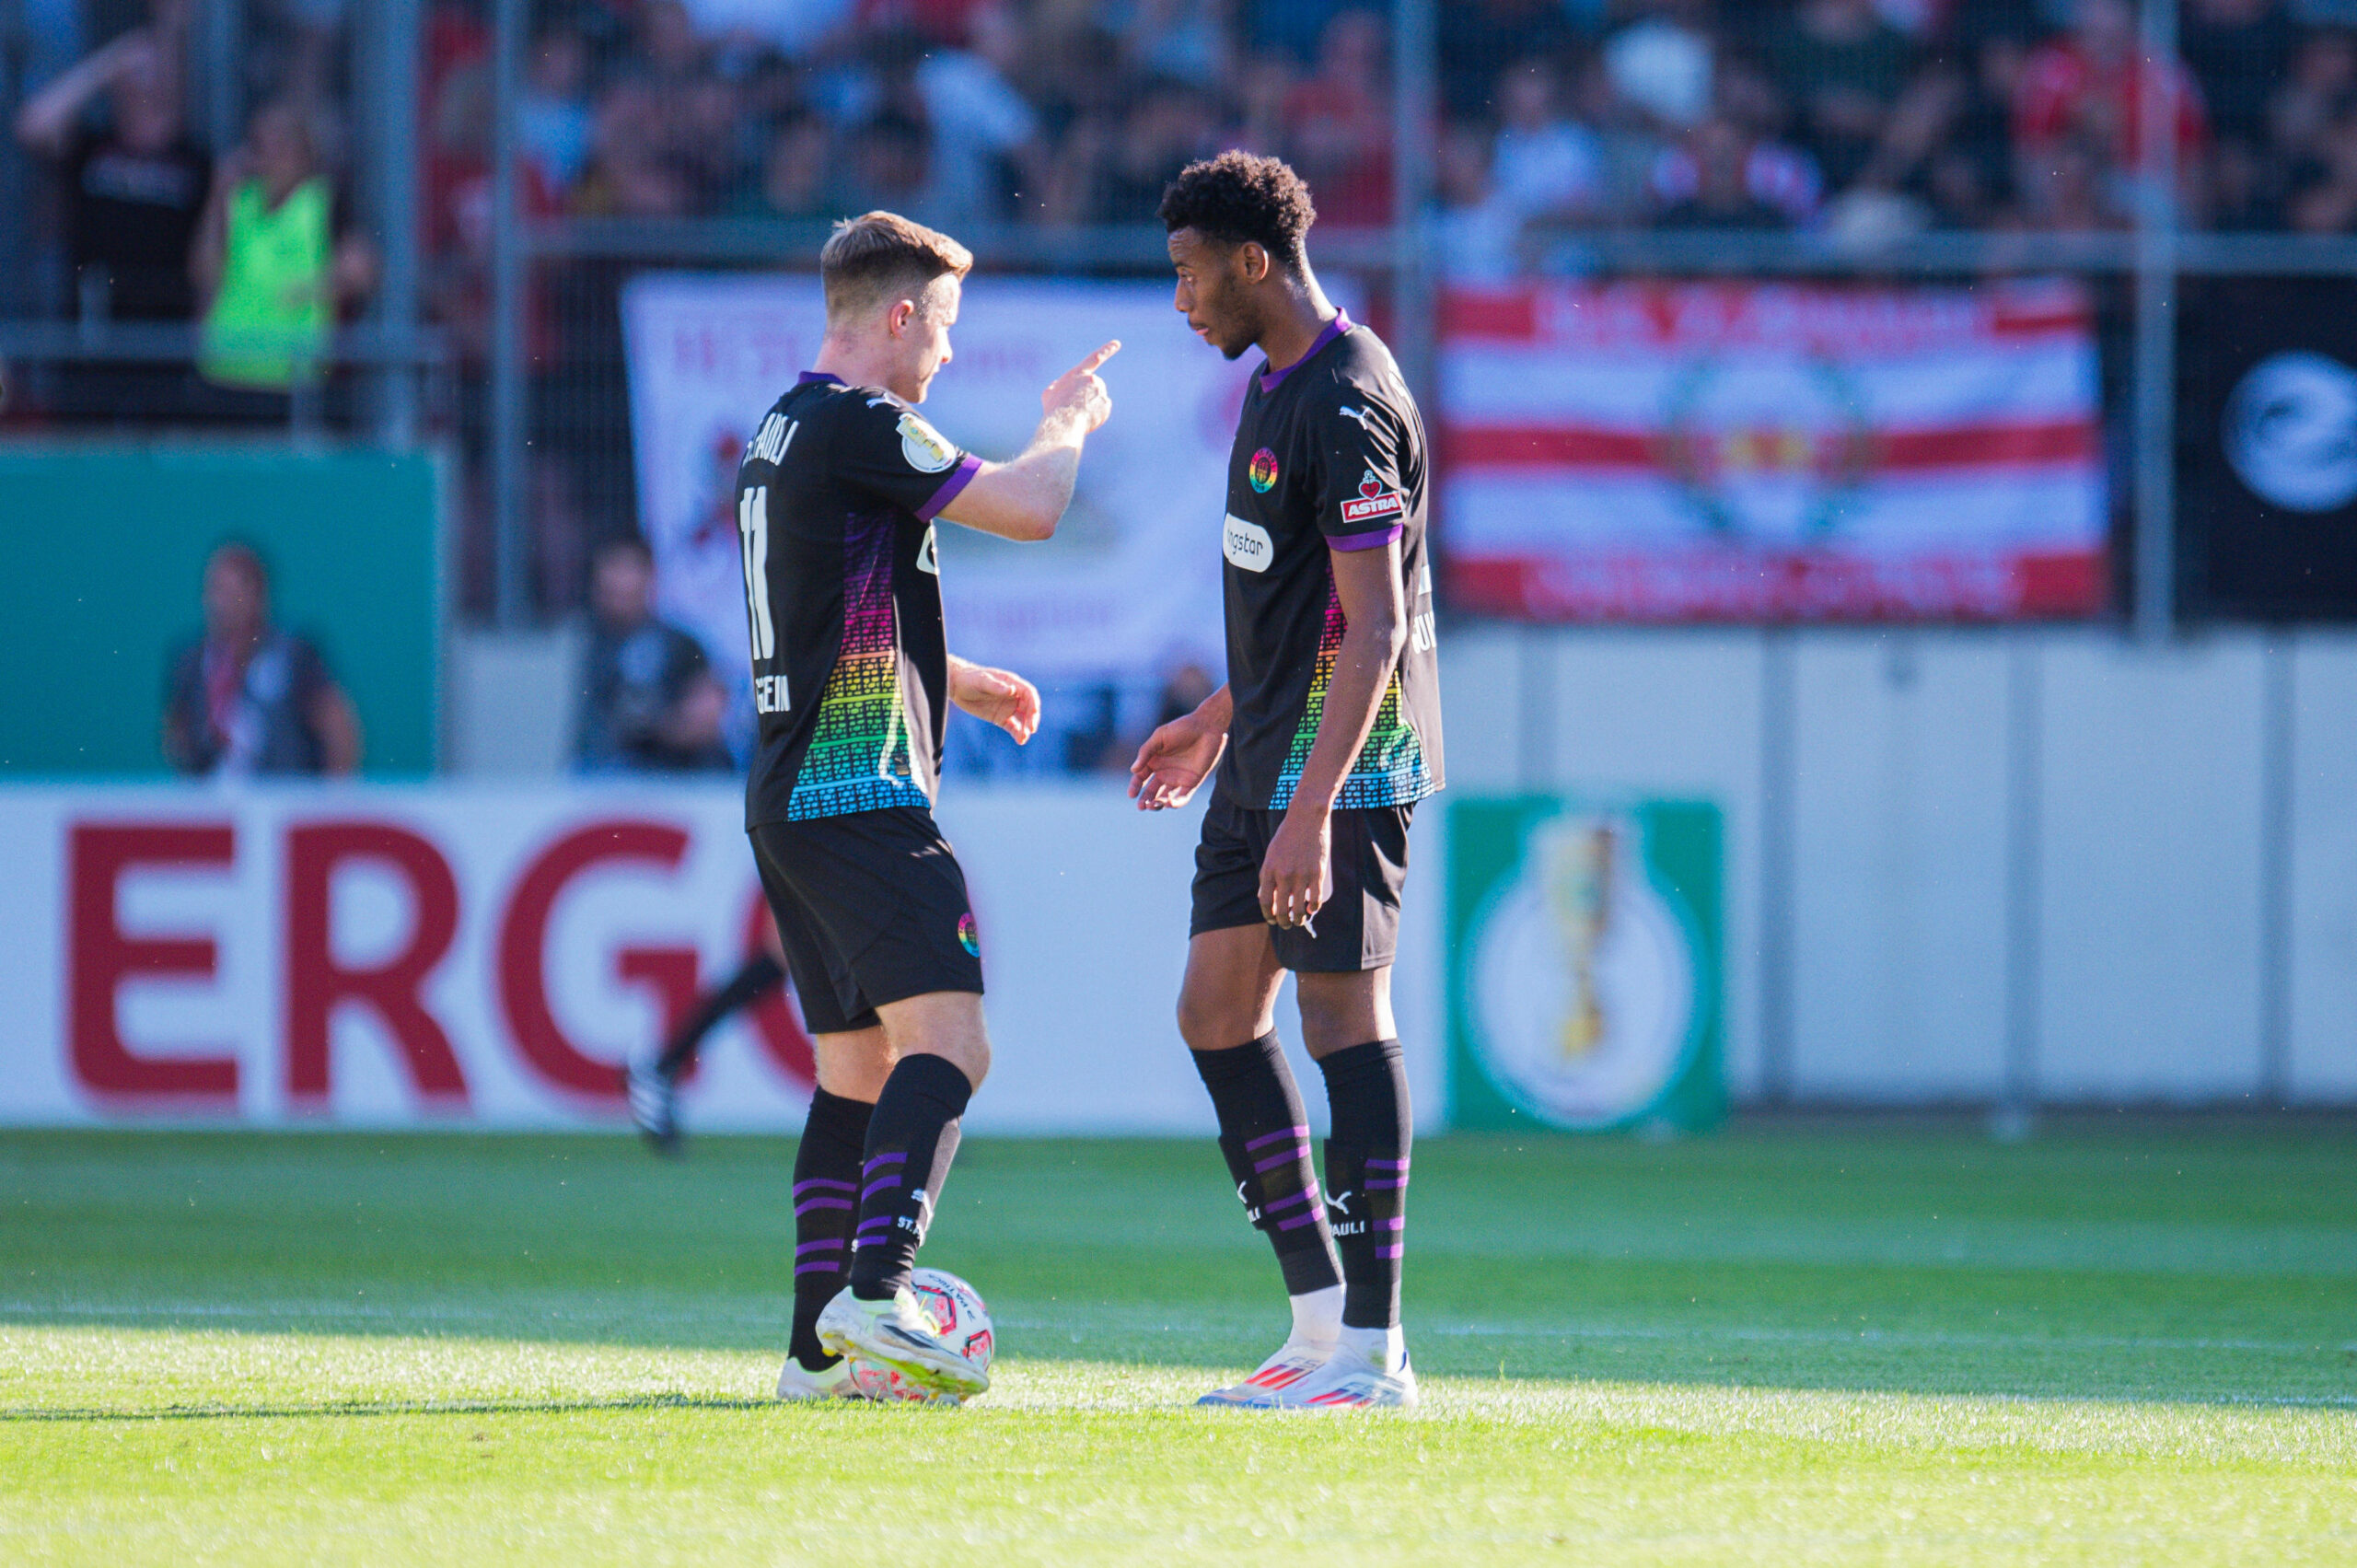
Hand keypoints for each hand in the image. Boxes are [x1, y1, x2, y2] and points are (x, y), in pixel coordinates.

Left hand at [950, 660, 1039, 743]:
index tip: (1034, 713)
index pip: (1029, 693)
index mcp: (1012, 683)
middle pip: (1029, 708)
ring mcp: (1007, 708)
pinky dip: (1017, 734)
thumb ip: (996, 686)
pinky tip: (1020, 741)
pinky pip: (1013, 727)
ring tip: (1023, 738)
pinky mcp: (1000, 718)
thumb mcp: (982, 681)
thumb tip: (1012, 690)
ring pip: (1022, 719)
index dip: (1034, 703)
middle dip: (1032, 719)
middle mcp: (1013, 696)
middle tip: (1031, 729)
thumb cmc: (970, 679)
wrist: (957, 687)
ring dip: (1026, 728)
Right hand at [1041, 340, 1118, 432]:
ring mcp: (1100, 391)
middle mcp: (1092, 379)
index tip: (1117, 344)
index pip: (1094, 358)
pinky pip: (1102, 410)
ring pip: (1098, 399)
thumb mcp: (1049, 394)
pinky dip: (1096, 415)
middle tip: (1075, 407)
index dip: (1106, 350)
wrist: (1064, 423)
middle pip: (1093, 387)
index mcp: (1078, 373)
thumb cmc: (1054, 409)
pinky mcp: (1106, 404)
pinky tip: (1086, 419)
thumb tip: (1058, 387)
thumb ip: (1056, 387)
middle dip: (1087, 395)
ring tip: (1078, 414)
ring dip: (1091, 405)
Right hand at [1128, 709, 1223, 810]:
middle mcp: (1164, 772)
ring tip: (1153, 806)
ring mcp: (1178, 778)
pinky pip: (1183, 797)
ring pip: (1165, 797)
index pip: (1140, 778)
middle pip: (1151, 791)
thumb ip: (1146, 752)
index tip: (1131, 794)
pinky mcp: (1192, 782)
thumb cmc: (1182, 728)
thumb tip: (1133, 770)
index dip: (1135, 787)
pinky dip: (1176, 803)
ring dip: (1158, 804)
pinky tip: (1170, 804)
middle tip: (1141, 806)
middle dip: (1145, 800)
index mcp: (1153, 761)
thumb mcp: (1159, 737)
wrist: (1206, 727)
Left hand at [1259, 807, 1330, 929]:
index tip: (1272, 920)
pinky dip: (1313, 909)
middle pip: (1281, 909)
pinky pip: (1315, 900)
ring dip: (1298, 920)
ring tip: (1299, 921)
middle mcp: (1283, 875)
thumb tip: (1265, 897)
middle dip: (1283, 922)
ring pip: (1299, 909)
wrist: (1306, 817)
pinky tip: (1311, 910)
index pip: (1265, 901)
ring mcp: (1301, 875)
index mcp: (1269, 870)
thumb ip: (1267, 875)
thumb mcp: (1271, 854)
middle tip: (1286, 925)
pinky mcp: (1317, 873)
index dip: (1268, 915)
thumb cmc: (1287, 835)